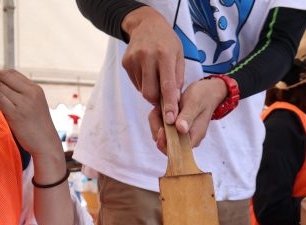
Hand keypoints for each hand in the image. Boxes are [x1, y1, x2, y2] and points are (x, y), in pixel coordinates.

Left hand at [0, 69, 62, 161]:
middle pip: (5, 76)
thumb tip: (0, 91)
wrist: (47, 144)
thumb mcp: (34, 106)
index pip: (13, 73)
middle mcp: (31, 93)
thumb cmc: (38, 128)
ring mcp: (24, 103)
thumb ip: (21, 97)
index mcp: (36, 89)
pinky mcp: (16, 113)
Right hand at [121, 6, 183, 124]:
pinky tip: (147, 72)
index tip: (171, 119)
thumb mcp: (179, 55)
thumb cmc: (167, 41)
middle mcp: (147, 57)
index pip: (167, 86)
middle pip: (150, 93)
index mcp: (164, 55)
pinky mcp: (126, 63)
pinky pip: (136, 84)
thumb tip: (174, 101)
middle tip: (164, 97)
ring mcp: (134, 60)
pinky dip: (143, 84)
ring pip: (142, 90)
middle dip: (157, 101)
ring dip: (151, 91)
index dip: (169, 105)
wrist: (145, 24)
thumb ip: (178, 78)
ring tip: (156, 77)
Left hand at [149, 77, 226, 154]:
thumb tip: (181, 129)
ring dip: (156, 121)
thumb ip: (187, 117)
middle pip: (165, 143)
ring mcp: (179, 133)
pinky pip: (161, 126)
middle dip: (157, 128)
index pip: (176, 150)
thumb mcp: (195, 104)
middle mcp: (185, 139)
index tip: (161, 129)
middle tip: (157, 111)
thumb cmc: (203, 97)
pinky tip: (161, 108)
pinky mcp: (174, 127)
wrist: (208, 91)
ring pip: (160, 134)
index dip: (165, 143)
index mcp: (193, 138)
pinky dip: (158, 118)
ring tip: (160, 108)